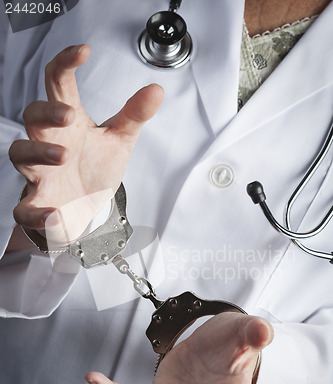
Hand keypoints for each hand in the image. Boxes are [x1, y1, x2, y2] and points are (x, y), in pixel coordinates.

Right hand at [9, 44, 162, 243]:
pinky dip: (36, 213)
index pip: (58, 85)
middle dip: (46, 112)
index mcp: (69, 124)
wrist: (88, 209)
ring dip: (36, 152)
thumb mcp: (119, 140)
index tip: (83, 51)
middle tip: (68, 116)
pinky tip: (53, 214)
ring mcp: (40, 174)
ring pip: (20, 154)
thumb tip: (155, 90)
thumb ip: (134, 115)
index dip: (65, 64)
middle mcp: (50, 144)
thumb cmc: (95, 169)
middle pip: (33, 116)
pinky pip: (24, 208)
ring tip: (62, 155)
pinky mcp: (38, 205)